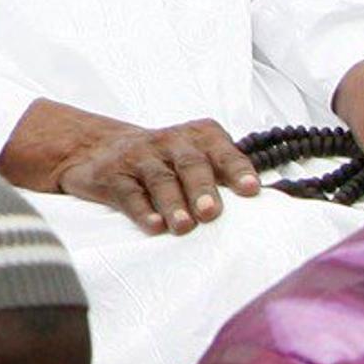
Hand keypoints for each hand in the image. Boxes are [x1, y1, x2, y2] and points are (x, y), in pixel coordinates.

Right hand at [47, 117, 259, 233]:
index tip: (250, 189)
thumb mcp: (195, 158)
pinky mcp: (112, 176)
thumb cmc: (166, 161)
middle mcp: (169, 143)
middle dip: (202, 188)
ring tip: (183, 226)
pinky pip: (128, 192)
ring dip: (173, 203)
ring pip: (159, 179)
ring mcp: (139, 158)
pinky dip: (141, 210)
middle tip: (211, 212)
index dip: (236, 169)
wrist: (98, 147)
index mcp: (198, 137)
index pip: (221, 150)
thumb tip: (265, 212)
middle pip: (189, 163)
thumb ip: (224, 177)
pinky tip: (153, 226)